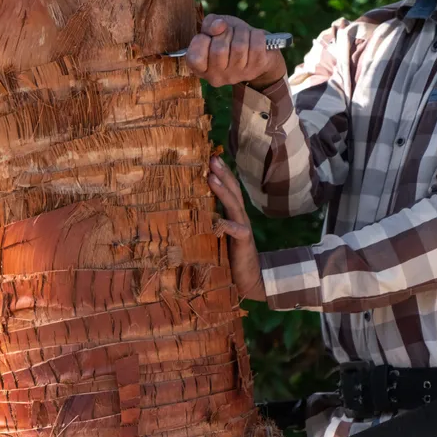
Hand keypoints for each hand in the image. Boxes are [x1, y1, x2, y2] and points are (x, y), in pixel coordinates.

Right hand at [186, 15, 287, 88]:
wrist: (257, 49)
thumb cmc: (230, 37)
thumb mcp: (214, 27)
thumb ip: (209, 24)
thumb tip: (218, 26)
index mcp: (200, 68)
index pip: (195, 58)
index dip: (201, 40)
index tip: (209, 36)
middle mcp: (215, 77)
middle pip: (219, 50)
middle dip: (226, 33)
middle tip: (229, 33)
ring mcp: (236, 76)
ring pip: (239, 46)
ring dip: (242, 32)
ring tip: (242, 34)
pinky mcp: (254, 69)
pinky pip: (256, 46)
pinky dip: (256, 35)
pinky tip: (253, 38)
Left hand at [208, 157, 265, 301]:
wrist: (249, 280)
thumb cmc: (228, 257)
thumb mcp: (215, 236)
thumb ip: (207, 223)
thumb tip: (187, 211)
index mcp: (232, 215)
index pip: (228, 190)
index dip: (220, 174)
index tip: (208, 157)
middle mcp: (238, 218)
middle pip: (233, 191)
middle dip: (223, 173)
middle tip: (211, 158)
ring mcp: (242, 228)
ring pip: (234, 205)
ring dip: (223, 190)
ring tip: (211, 177)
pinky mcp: (244, 243)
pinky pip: (237, 231)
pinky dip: (228, 225)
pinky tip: (219, 221)